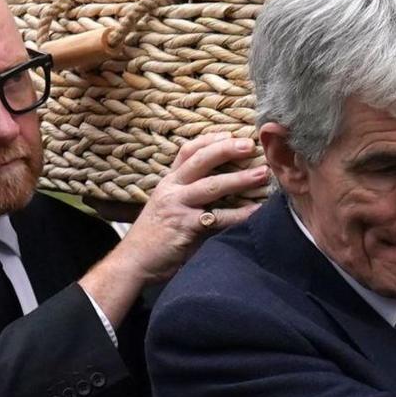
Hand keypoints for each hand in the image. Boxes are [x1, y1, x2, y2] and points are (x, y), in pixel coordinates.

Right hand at [80, 132, 268, 323]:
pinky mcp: (185, 227)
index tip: (231, 134)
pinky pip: (218, 218)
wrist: (132, 263)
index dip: (209, 140)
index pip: (187, 152)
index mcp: (168, 183)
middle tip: (250, 145)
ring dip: (240, 179)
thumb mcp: (165, 208)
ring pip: (212, 186)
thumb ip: (187, 196)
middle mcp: (171, 190)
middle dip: (226, 149)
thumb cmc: (152, 238)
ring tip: (262, 174)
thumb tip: (219, 186)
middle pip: (200, 161)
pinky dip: (239, 214)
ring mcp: (177, 207)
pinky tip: (256, 211)